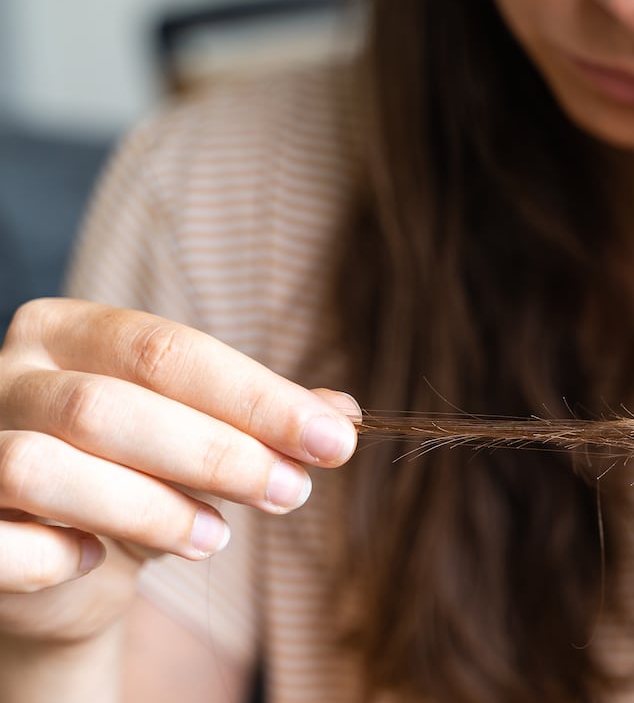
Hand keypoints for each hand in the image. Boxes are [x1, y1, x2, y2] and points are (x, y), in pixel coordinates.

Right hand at [0, 298, 358, 643]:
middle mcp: (7, 376)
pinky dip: (51, 556)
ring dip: (147, 507)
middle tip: (292, 492)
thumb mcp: (202, 439)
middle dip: (217, 453)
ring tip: (217, 538)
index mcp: (68, 331)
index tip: (334, 442)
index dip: (256, 398)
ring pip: (45, 466)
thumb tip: (342, 416)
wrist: (53, 560)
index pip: (166, 350)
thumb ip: (262, 422)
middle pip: (110, 405)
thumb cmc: (135, 477)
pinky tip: (98, 561)